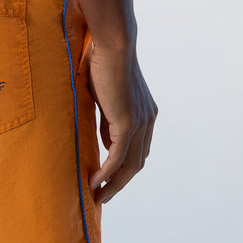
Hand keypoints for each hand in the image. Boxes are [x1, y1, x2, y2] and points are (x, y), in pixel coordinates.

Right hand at [86, 42, 156, 203]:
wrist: (114, 45)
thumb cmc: (105, 62)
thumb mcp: (105, 96)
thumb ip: (107, 119)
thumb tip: (103, 142)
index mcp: (146, 114)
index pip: (138, 149)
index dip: (124, 167)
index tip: (108, 179)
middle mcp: (148, 121)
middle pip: (137, 164)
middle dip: (120, 183)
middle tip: (103, 196)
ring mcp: (140, 124)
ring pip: (129, 166)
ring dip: (113, 185)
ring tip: (97, 197)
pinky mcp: (127, 124)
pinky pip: (117, 158)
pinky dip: (107, 174)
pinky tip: (95, 182)